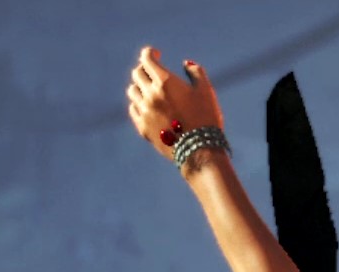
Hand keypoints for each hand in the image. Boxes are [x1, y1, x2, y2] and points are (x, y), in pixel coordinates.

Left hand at [125, 46, 223, 164]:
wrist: (199, 150)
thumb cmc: (206, 118)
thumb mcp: (206, 91)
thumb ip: (196, 72)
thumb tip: (186, 64)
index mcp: (165, 82)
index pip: (146, 58)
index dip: (151, 53)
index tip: (157, 54)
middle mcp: (150, 94)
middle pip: (137, 74)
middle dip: (145, 69)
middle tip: (154, 72)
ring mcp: (144, 111)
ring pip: (132, 91)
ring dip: (140, 86)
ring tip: (150, 89)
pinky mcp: (142, 127)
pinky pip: (133, 109)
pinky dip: (138, 103)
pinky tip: (147, 105)